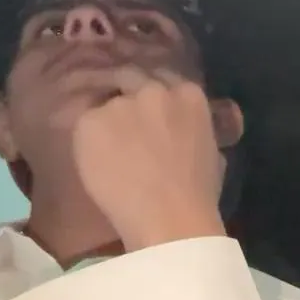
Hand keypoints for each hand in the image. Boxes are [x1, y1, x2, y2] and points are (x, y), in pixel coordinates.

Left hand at [72, 66, 226, 250]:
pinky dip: (90, 143)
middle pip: (132, 81)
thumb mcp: (212, 151)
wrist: (169, 218)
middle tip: (127, 127)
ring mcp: (120, 104)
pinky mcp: (90, 121)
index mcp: (190, 95)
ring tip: (112, 153)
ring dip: (110, 124)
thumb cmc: (199, 194)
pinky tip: (100, 165)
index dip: (155, 99)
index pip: (165, 82)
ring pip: (108, 107)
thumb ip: (194, 128)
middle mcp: (154, 90)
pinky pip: (86, 127)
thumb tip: (182, 128)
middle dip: (129, 99)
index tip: (151, 115)